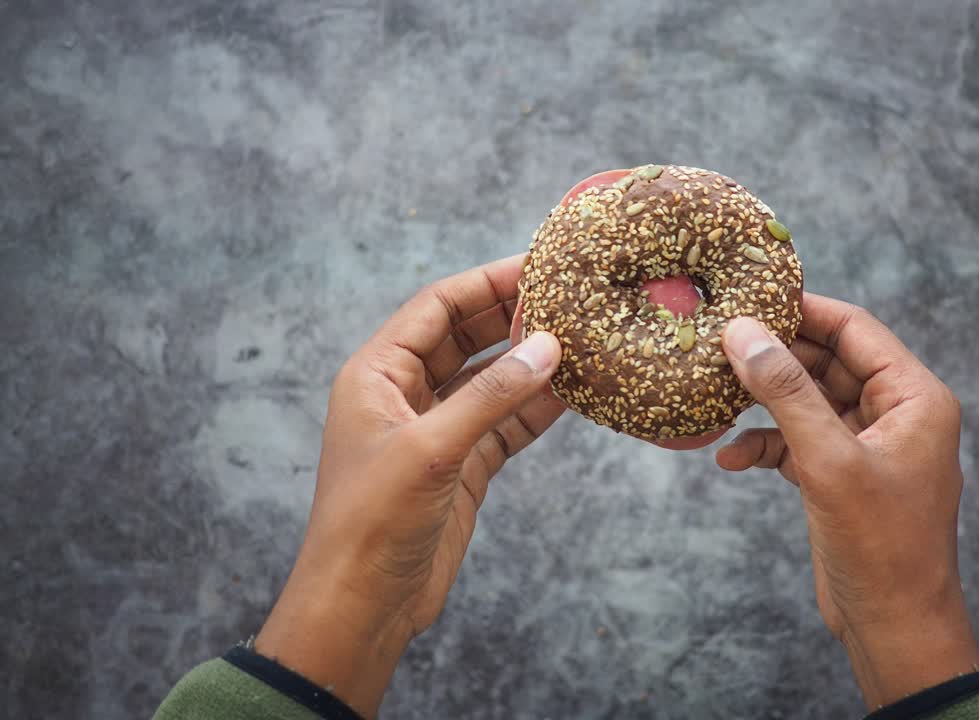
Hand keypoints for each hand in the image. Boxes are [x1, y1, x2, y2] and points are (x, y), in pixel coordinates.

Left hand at [255, 255, 564, 716]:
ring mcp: (437, 432)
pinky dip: (537, 409)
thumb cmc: (373, 523)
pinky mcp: (462, 467)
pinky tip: (574, 393)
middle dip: (513, 317)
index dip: (485, 284)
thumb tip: (549, 347)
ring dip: (531, 363)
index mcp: (377, 376)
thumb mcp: (432, 450)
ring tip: (582, 340)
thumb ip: (492, 396)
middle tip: (569, 296)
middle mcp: (405, 396)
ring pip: (491, 382)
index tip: (537, 265)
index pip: (437, 309)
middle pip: (466, 338)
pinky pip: (505, 424)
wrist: (362, 606)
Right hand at [715, 294, 978, 707]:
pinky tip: (729, 458)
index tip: (748, 297)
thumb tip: (743, 333)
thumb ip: (785, 393)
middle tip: (718, 344)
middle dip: (774, 357)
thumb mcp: (829, 462)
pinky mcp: (840, 477)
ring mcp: (866, 446)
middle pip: (826, 360)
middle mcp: (895, 414)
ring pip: (807, 401)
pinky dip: (765, 446)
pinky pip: (797, 442)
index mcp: (915, 398)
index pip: (855, 329)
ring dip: (763, 403)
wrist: (895, 628)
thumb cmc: (881, 548)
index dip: (802, 310)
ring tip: (715, 396)